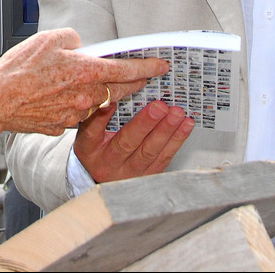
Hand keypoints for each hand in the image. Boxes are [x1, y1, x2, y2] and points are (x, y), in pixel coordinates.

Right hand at [0, 28, 169, 136]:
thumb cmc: (19, 69)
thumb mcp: (48, 40)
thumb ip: (72, 40)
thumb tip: (81, 47)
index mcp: (86, 72)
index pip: (127, 70)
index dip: (147, 67)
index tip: (161, 66)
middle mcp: (86, 96)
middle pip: (120, 90)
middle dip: (134, 84)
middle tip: (143, 78)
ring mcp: (75, 115)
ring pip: (96, 102)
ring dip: (98, 94)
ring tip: (84, 83)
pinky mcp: (62, 126)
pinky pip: (76, 114)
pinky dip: (74, 105)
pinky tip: (58, 98)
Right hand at [74, 99, 193, 181]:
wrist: (101, 177)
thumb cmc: (96, 148)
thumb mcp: (88, 133)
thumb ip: (97, 116)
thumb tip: (112, 96)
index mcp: (90, 149)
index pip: (93, 131)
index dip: (102, 117)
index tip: (113, 102)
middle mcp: (108, 164)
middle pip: (127, 143)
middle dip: (146, 124)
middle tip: (160, 106)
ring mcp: (129, 174)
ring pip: (150, 153)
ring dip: (166, 131)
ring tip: (177, 114)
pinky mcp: (147, 176)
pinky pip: (164, 159)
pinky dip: (176, 141)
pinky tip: (185, 126)